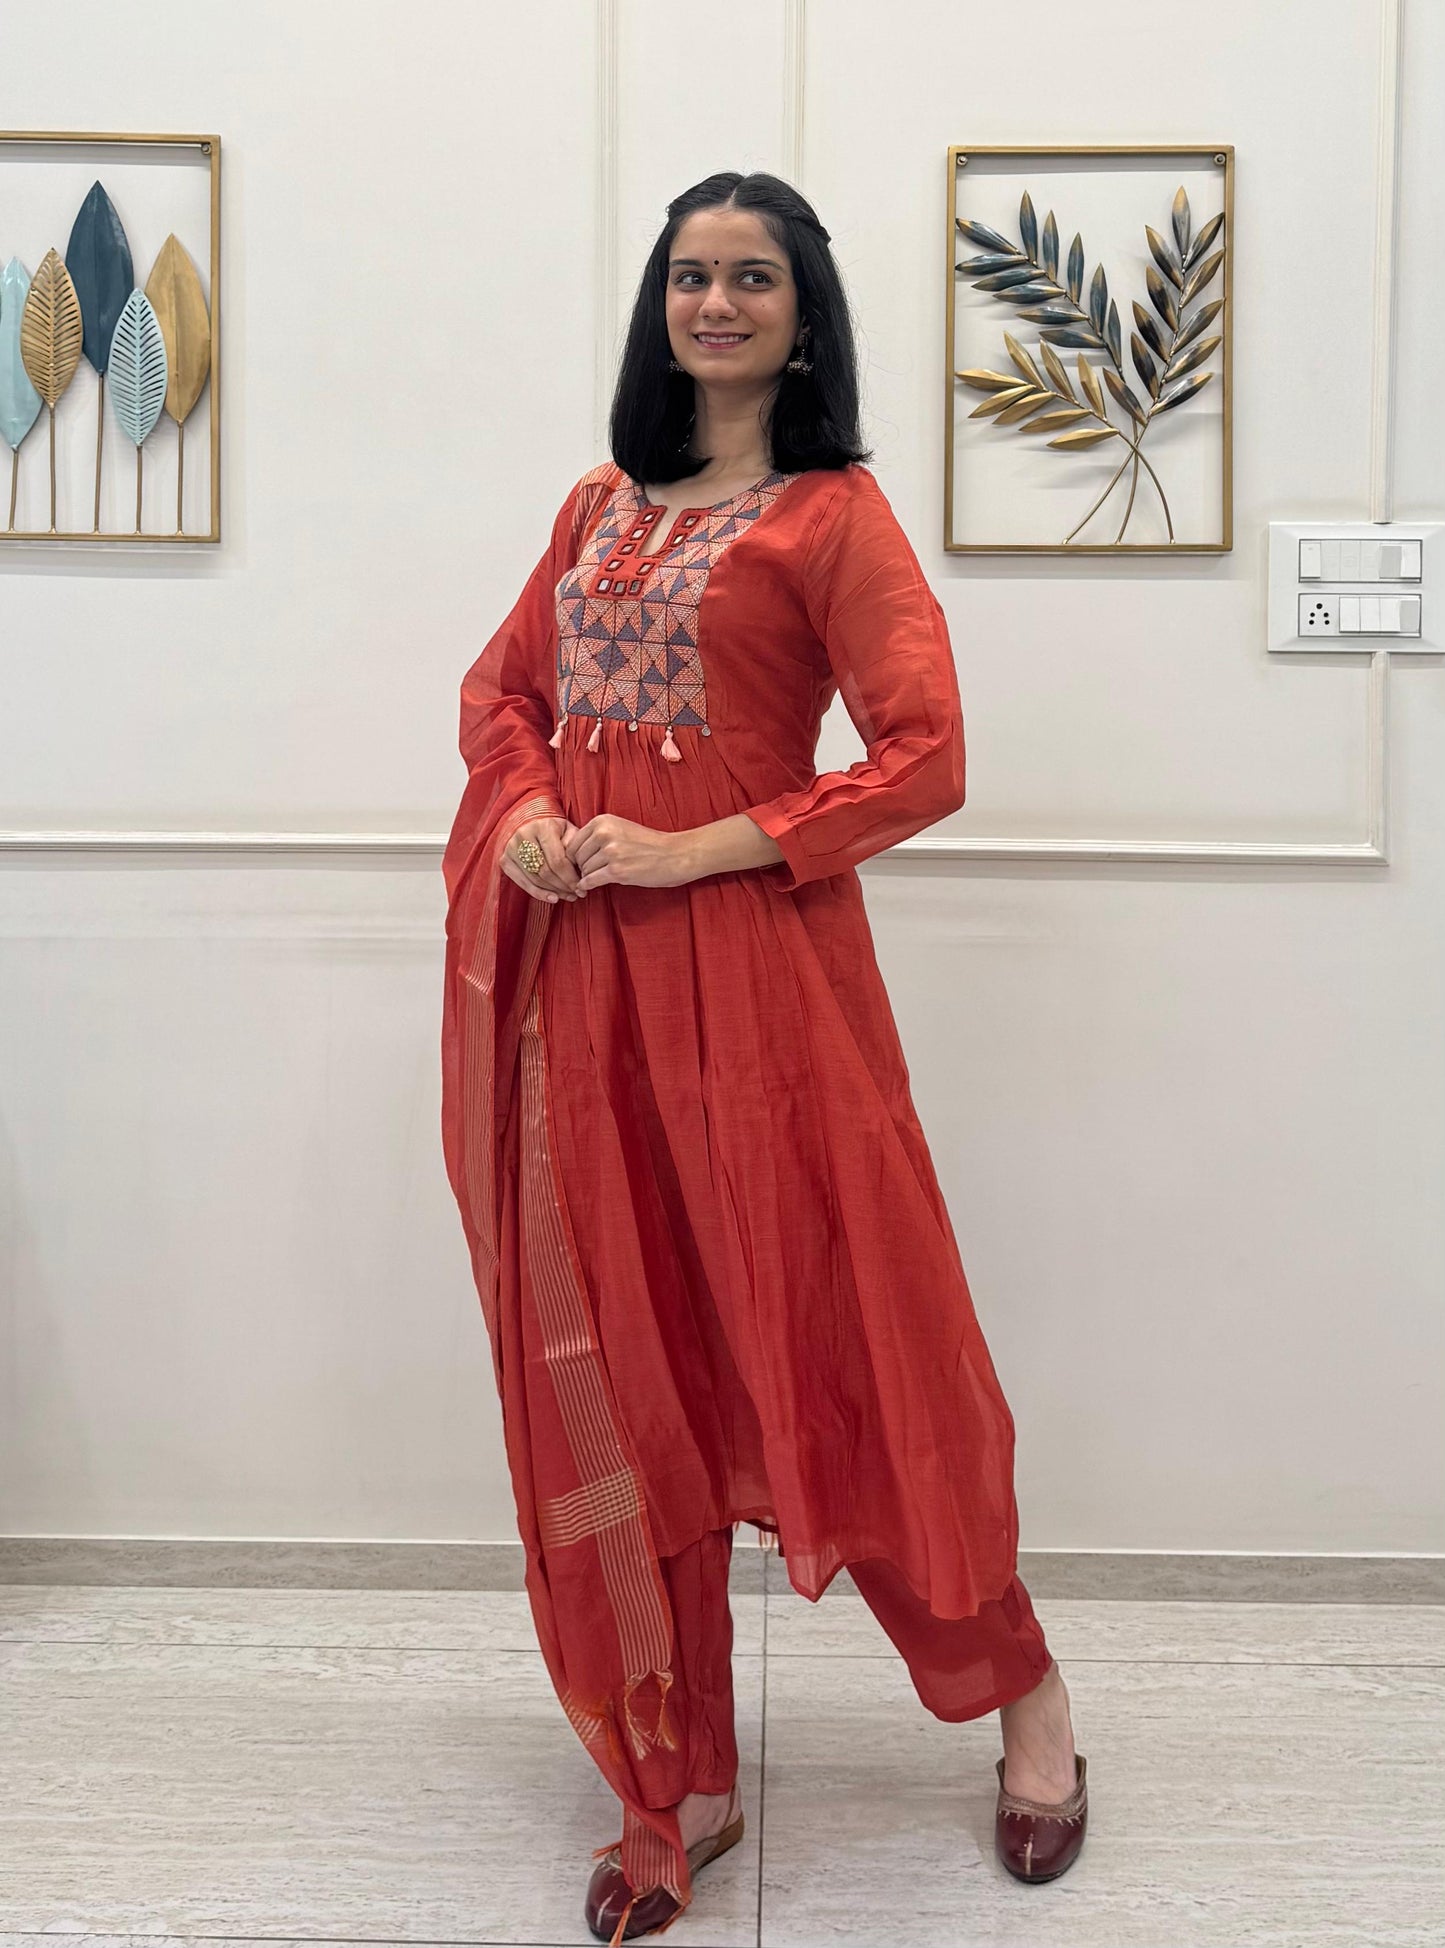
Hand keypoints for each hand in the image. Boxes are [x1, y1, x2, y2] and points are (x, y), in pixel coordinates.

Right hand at [500, 815, 586, 902]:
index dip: (570, 878)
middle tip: (576, 894)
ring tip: (568, 896)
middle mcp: (523, 836)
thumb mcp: (569, 831)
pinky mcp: (505, 861)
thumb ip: (574, 847)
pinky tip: (553, 898)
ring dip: (553, 891)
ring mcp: (511, 849)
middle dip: (563, 886)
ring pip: (535, 879)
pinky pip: (523, 883)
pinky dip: (539, 893)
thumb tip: (579, 871)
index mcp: (542, 827)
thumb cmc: (555, 829)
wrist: (530, 822)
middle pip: (545, 872)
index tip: (581, 887)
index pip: (557, 860)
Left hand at [565, 813, 694, 891]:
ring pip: (584, 870)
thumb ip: (598, 836)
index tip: (582, 864)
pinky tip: (590, 888)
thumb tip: (572, 853)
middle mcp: (604, 833)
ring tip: (597, 879)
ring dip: (588, 877)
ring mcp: (610, 852)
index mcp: (603, 821)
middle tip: (588, 875)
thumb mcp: (621, 829)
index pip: (574, 842)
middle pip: (576, 857)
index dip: (575, 856)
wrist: (675, 855)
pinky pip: (591, 881)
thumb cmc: (649, 844)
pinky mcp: (616, 870)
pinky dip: (588, 886)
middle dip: (580, 868)